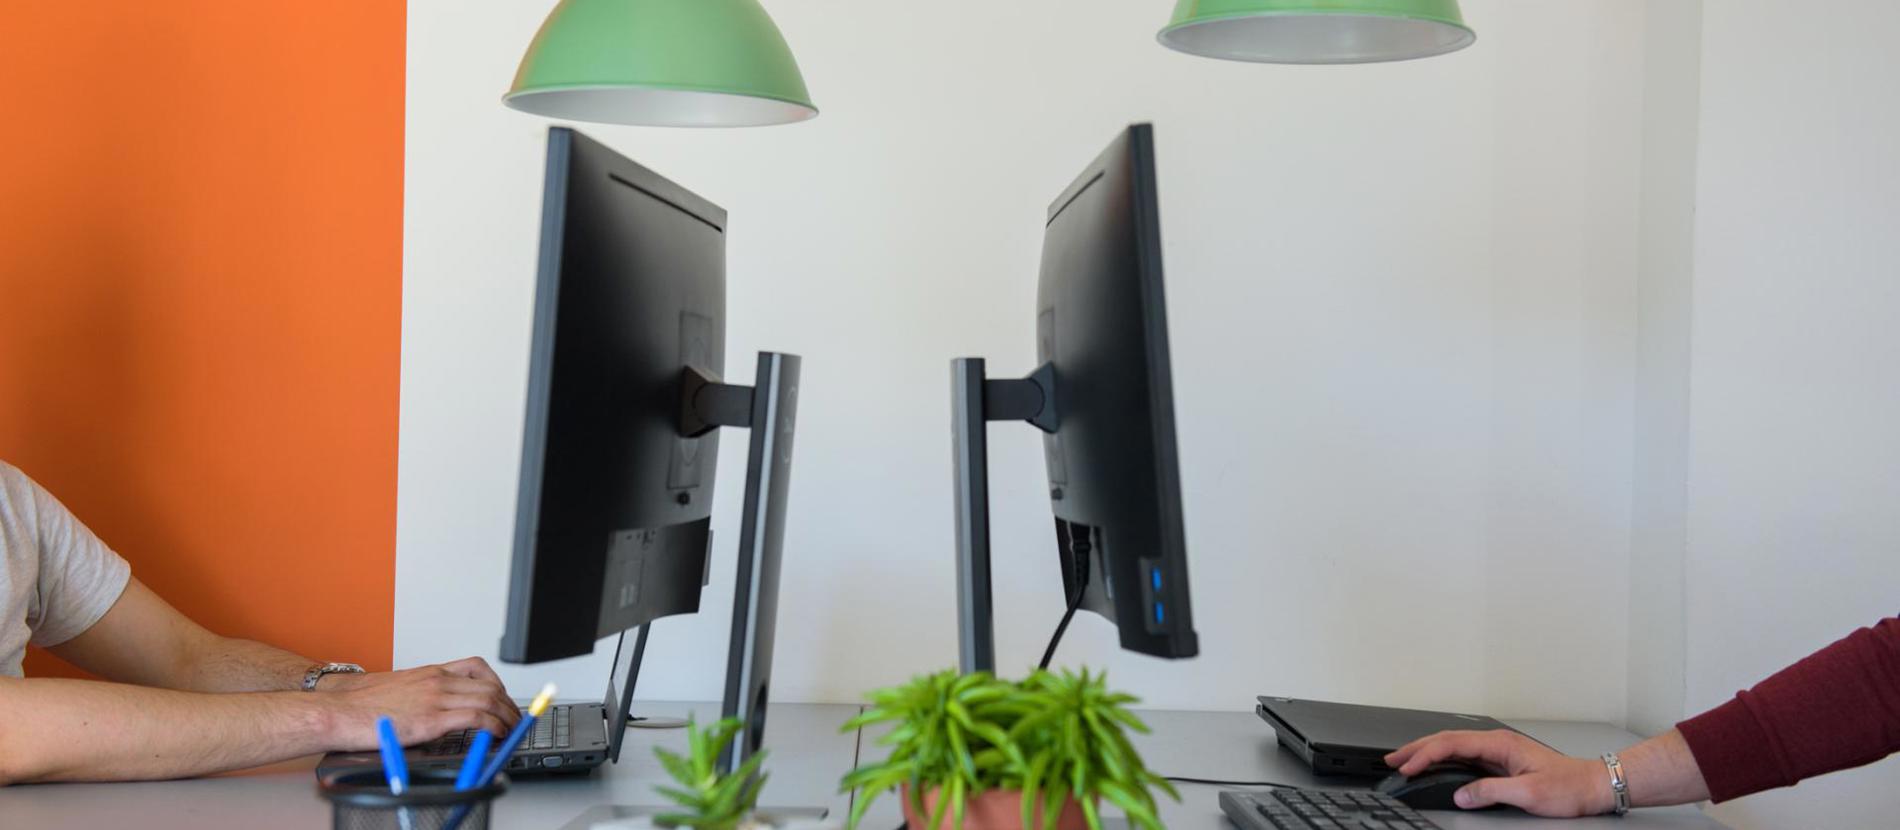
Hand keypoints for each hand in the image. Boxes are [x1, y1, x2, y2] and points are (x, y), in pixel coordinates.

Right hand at [318, 657, 521, 749]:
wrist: (338, 710)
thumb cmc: (360, 703)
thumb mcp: (398, 687)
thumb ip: (421, 692)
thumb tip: (436, 707)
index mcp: (430, 672)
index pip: (476, 667)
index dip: (497, 683)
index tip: (502, 697)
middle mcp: (437, 681)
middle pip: (489, 685)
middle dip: (508, 703)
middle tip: (513, 717)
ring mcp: (435, 698)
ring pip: (488, 699)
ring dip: (506, 716)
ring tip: (511, 729)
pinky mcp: (430, 719)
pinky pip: (475, 718)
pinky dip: (493, 726)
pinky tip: (496, 735)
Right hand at [1384, 730, 1614, 816]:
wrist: (1593, 784)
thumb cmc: (1568, 786)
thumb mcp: (1529, 794)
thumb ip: (1491, 792)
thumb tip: (1461, 795)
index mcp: (1500, 744)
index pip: (1452, 744)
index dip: (1425, 755)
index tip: (1407, 767)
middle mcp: (1496, 742)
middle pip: (1447, 740)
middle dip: (1417, 749)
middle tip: (1392, 760)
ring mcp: (1498, 750)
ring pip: (1453, 746)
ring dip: (1427, 752)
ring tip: (1404, 761)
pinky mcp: (1500, 761)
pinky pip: (1463, 756)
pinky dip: (1442, 759)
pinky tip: (1433, 765)